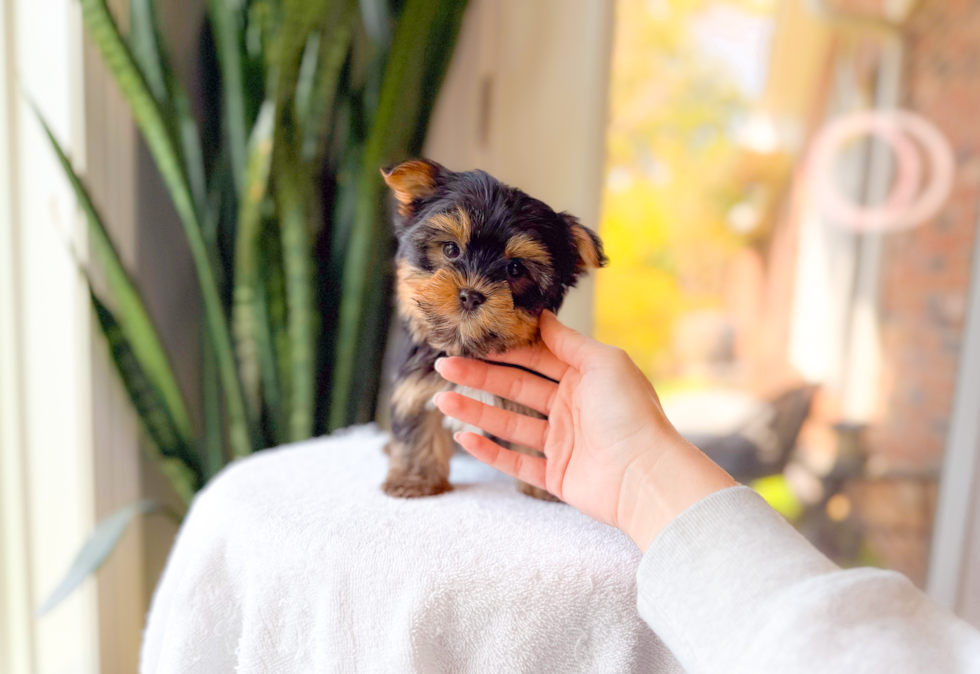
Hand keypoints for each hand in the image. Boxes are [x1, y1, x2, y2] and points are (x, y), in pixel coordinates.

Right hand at [433, 311, 734, 550]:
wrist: (646, 476)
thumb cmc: (631, 414)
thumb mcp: (603, 362)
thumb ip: (568, 341)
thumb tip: (541, 315)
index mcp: (586, 378)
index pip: (537, 357)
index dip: (505, 348)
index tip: (474, 337)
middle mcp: (573, 408)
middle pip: (516, 388)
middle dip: (480, 376)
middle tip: (445, 366)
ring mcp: (563, 443)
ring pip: (509, 424)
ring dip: (476, 411)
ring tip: (442, 401)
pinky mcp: (556, 476)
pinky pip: (516, 462)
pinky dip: (490, 452)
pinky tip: (465, 438)